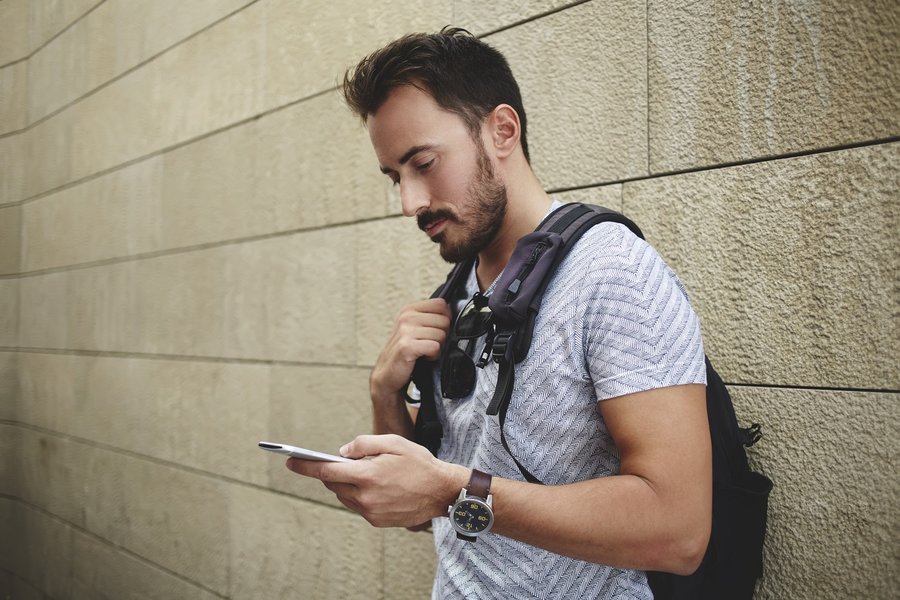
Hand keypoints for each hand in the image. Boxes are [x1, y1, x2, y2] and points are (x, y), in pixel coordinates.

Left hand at [285, 434, 467, 527]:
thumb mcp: (393, 442)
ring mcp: (371, 512)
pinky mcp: (377, 521)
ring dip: (346, 485)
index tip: (290, 461)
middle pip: (334, 485)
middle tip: (339, 462)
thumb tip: (342, 453)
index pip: (327, 472)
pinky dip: (359, 495)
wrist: (442, 492)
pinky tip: (375, 486)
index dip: (305, 466)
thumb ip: (363, 444)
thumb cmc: (419, 463)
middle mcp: (366, 497)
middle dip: (331, 473)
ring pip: (344, 497)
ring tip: (362, 473)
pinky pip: (358, 506)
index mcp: (368, 475)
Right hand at [370, 299, 450, 399]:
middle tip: (428, 343)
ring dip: (437, 347)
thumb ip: (430, 318)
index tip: (436, 329)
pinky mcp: (407, 346)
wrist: (387, 372)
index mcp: (409, 310)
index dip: (445, 318)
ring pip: (441, 335)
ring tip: (424, 350)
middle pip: (444, 320)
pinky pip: (435, 347)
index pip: (441, 304)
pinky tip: (423, 357)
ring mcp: (405, 331)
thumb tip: (451, 314)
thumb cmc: (404, 351)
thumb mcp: (414, 328)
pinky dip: (433, 355)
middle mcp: (406, 317)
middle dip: (441, 335)